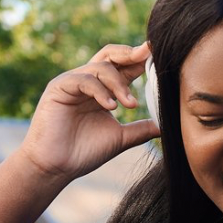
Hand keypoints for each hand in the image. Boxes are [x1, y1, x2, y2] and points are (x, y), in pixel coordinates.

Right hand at [17, 42, 160, 181]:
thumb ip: (141, 129)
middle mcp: (88, 82)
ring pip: (100, 67)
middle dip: (130, 54)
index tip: (161, 57)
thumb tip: (166, 125)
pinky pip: (83, 79)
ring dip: (119, 84)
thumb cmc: (84, 152)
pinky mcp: (58, 88)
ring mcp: (72, 82)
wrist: (56, 167)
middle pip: (110, 55)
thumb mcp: (121, 138)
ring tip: (131, 105)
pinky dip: (100, 91)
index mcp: (102, 90)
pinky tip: (111, 107)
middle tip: (149, 55)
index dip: (141, 62)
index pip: (124, 68)